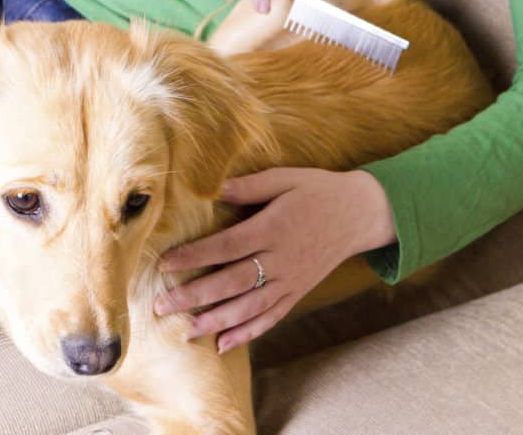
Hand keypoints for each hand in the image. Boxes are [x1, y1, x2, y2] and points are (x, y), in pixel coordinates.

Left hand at [153, 168, 395, 352]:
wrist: (360, 213)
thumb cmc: (317, 190)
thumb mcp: (285, 178)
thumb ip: (248, 186)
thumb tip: (212, 188)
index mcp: (274, 228)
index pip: (227, 246)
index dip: (194, 256)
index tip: (165, 264)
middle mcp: (281, 259)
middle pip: (232, 282)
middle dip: (195, 296)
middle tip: (161, 306)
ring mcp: (291, 280)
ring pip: (249, 307)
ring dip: (216, 321)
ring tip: (185, 330)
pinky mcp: (298, 292)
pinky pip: (271, 317)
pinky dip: (247, 333)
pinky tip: (223, 344)